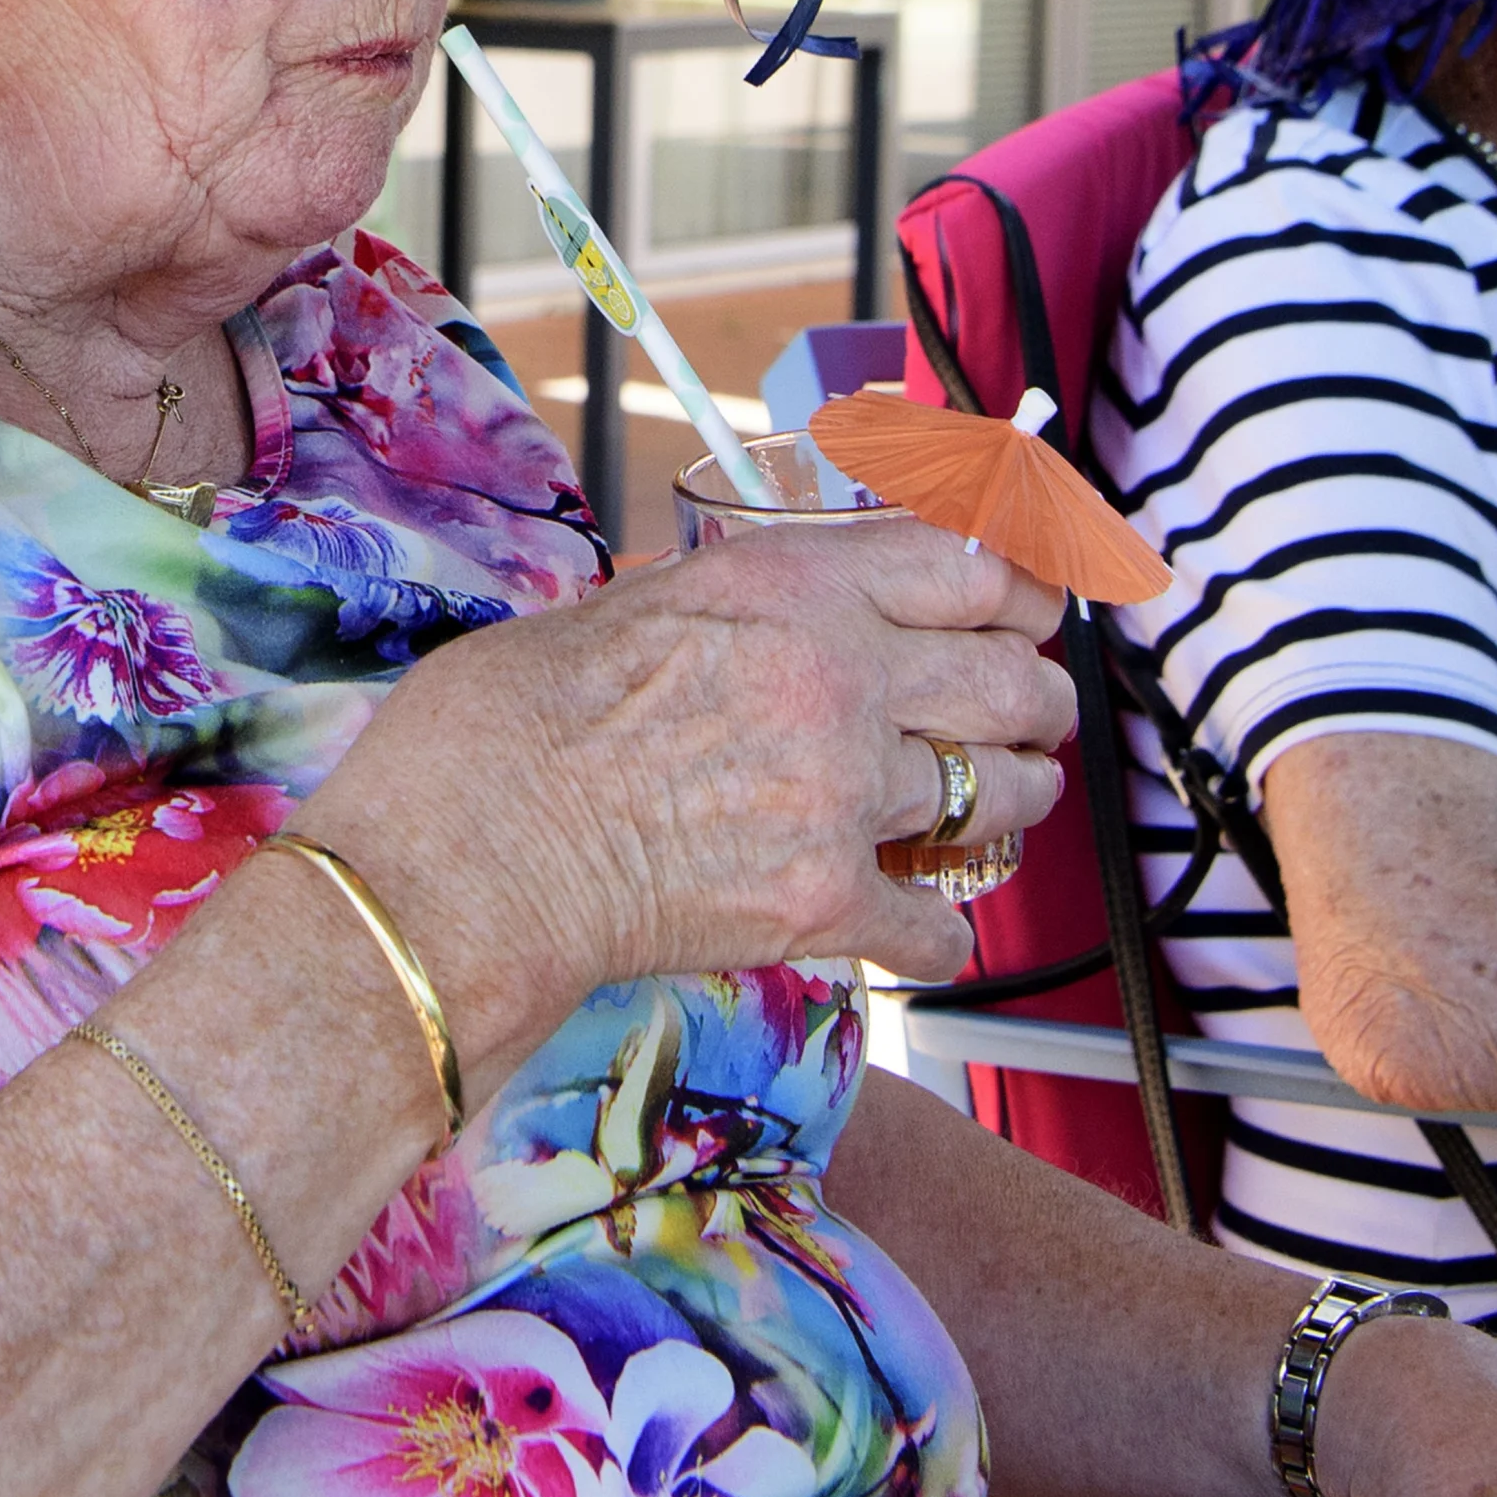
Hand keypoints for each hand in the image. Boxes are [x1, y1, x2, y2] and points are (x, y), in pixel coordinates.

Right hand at [302, 521, 1070, 1035]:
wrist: (458, 864)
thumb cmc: (502, 732)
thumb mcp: (624, 602)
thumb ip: (729, 596)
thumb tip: (776, 597)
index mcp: (789, 585)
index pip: (968, 566)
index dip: (1024, 586)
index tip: (1038, 604)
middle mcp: (835, 677)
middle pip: (1008, 679)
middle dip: (1033, 699)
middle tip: (1029, 713)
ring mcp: (838, 791)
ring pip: (996, 792)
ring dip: (1010, 800)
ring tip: (998, 803)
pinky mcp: (823, 903)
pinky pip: (938, 922)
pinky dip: (937, 930)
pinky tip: (919, 927)